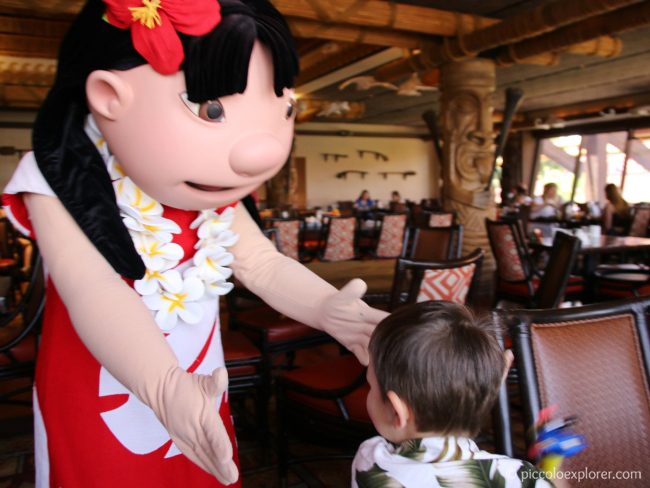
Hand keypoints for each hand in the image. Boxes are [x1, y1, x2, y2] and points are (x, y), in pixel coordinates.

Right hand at [155, 367, 237, 484]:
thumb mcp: (202, 381)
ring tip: (227, 479)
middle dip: (220, 465)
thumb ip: (215, 382)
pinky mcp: (179, 440)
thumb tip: (221, 373)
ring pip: (200, 455)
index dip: (219, 444)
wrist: (160, 389)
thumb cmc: (186, 385)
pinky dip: (202, 464)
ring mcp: (184, 436)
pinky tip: (213, 472)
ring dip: (214, 468)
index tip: (227, 457)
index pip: (212, 432)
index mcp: (201, 414)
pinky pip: (192, 455)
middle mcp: (191, 428)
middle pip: (208, 449)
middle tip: (232, 477)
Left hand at [317, 279, 388, 364]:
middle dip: (387, 341)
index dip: (392, 324)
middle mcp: (368, 326)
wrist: (326, 312)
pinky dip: (364, 357)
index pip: (384, 319)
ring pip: (372, 346)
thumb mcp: (343, 296)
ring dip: (377, 353)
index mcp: (369, 314)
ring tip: (382, 359)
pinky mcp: (353, 344)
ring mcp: (361, 336)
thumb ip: (352, 291)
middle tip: (395, 350)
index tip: (402, 329)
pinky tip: (365, 361)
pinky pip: (361, 352)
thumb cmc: (337, 302)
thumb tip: (360, 283)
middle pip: (381, 335)